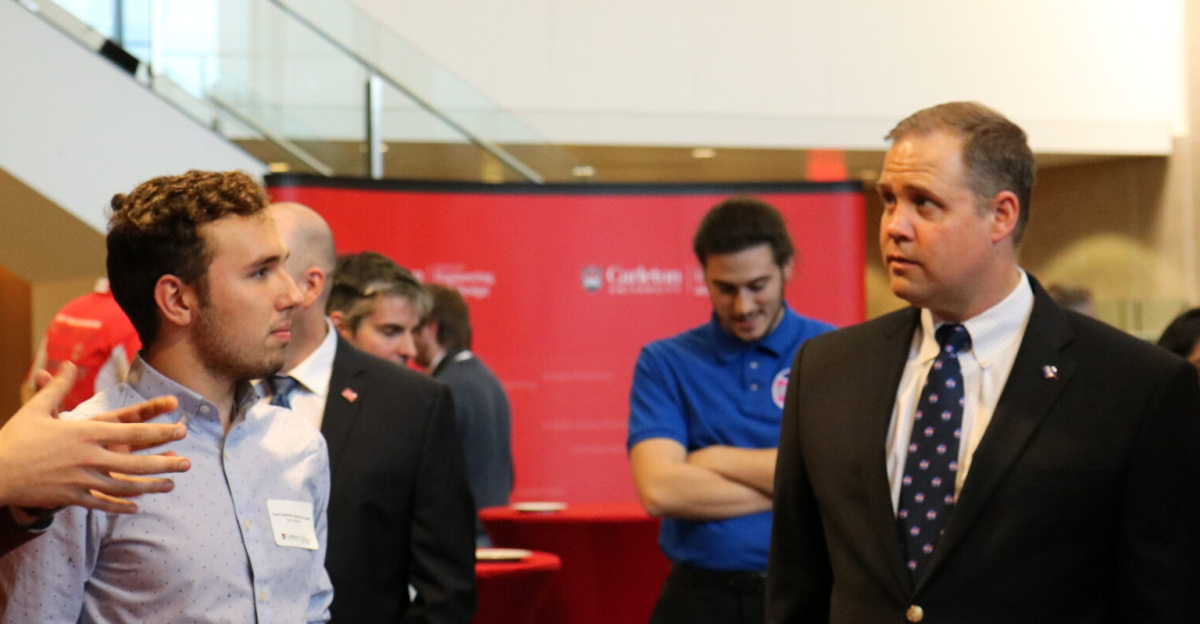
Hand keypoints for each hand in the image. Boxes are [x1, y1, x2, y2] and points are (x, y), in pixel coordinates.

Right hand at [0, 362, 190, 513]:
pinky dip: (121, 506)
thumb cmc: (14, 439)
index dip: (158, 431)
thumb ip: (58, 386)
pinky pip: (102, 503)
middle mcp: (89, 457)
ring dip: (150, 486)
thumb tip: (66, 362)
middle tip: (188, 463)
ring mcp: (81, 480)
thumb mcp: (37, 408)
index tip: (180, 431)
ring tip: (171, 486)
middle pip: (135, 461)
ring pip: (124, 486)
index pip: (131, 430)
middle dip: (164, 462)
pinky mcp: (71, 498)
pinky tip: (137, 507)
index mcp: (85, 432)